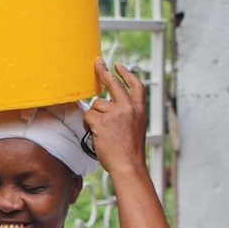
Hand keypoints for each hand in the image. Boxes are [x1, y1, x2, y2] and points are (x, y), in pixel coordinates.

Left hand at [82, 58, 147, 172]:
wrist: (128, 165)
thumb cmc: (129, 152)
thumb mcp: (135, 128)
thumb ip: (126, 114)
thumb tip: (107, 105)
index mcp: (140, 110)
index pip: (135, 86)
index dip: (126, 74)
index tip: (118, 66)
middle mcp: (129, 108)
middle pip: (114, 84)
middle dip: (104, 71)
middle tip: (97, 62)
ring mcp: (116, 113)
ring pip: (96, 105)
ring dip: (95, 116)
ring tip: (102, 132)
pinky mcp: (102, 120)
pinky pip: (88, 116)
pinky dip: (89, 125)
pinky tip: (96, 135)